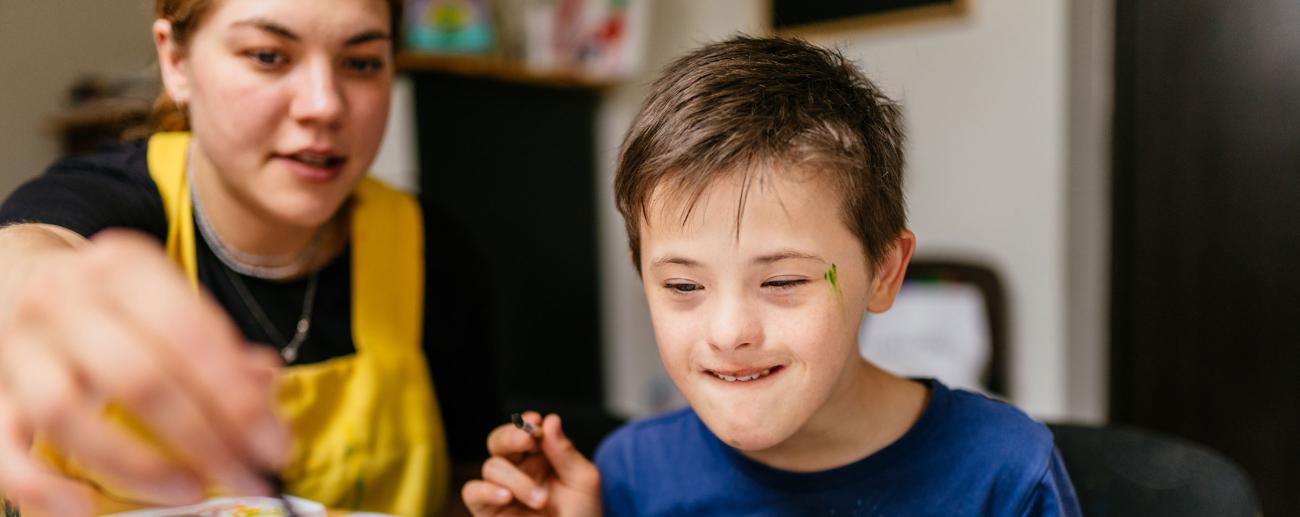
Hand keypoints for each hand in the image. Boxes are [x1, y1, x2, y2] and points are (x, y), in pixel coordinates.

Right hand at [0, 230, 289, 515]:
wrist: (19, 275)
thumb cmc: (113, 301)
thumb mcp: (166, 298)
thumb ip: (217, 343)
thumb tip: (265, 386)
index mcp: (123, 267)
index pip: (190, 334)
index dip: (237, 396)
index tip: (274, 443)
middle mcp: (65, 300)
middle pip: (138, 377)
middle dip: (204, 437)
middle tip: (248, 475)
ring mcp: (19, 347)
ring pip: (67, 413)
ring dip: (135, 464)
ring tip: (190, 490)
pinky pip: (3, 448)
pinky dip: (41, 486)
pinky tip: (86, 509)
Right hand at [462, 412, 600, 516]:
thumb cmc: (582, 516)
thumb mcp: (583, 482)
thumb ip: (565, 452)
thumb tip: (551, 419)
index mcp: (541, 457)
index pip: (525, 430)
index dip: (525, 423)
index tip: (536, 423)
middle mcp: (519, 469)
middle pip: (498, 440)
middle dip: (511, 436)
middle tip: (527, 440)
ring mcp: (502, 489)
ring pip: (492, 466)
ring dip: (517, 479)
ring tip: (541, 500)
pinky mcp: (488, 510)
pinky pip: (473, 491)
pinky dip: (486, 490)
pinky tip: (506, 496)